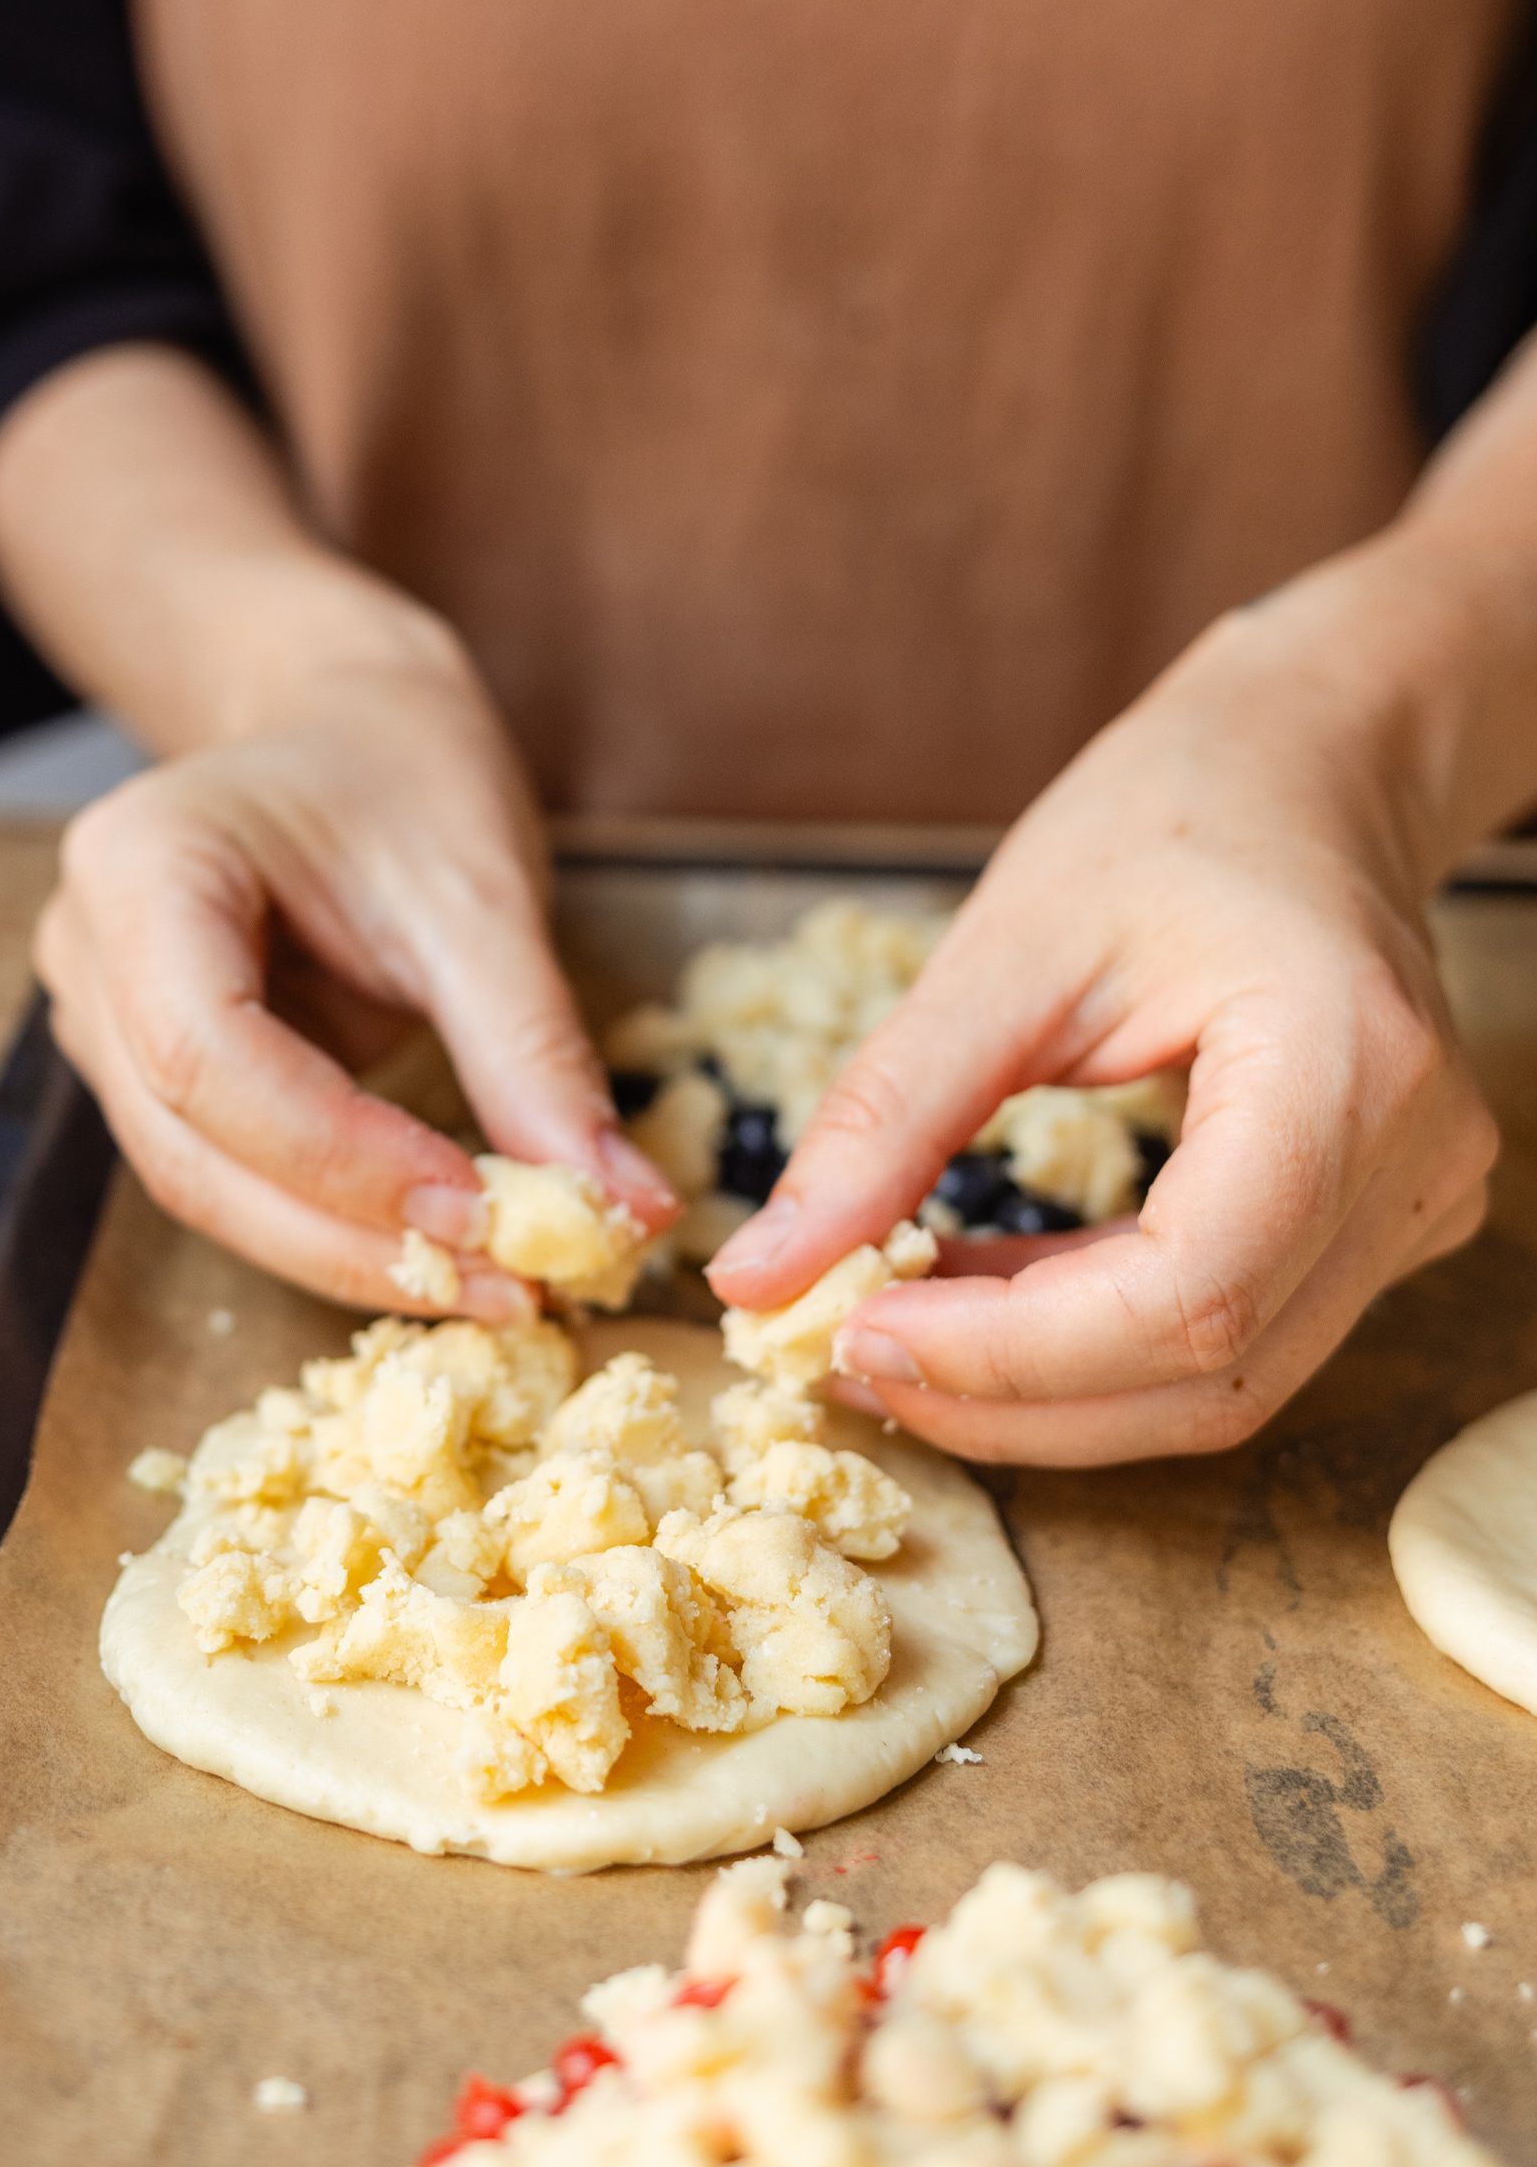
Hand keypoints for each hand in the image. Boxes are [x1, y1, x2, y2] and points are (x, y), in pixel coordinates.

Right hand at [34, 618, 674, 1318]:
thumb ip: (530, 1049)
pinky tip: (436, 1241)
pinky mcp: (147, 1070)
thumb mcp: (477, 892)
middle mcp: (87, 952)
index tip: (482, 1210)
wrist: (337, 720)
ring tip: (491, 1277)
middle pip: (191, 1150)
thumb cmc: (397, 767)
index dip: (337, 1156)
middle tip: (511, 1283)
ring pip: (201, 1186)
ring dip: (344, 1252)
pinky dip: (332, 1223)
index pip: (207, 1053)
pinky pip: (229, 1175)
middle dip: (350, 1237)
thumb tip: (617, 1206)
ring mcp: (99, 1020)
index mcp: (139, 867)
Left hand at [706, 587, 1499, 1462]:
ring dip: (1039, 1389)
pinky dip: (1083, 1346)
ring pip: (1222, 1384)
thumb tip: (756, 1275)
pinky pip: (1227, 1337)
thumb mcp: (1001, 952)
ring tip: (890, 1323)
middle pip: (1212, 1370)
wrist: (1302, 770)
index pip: (1191, 1293)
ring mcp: (1408, 1206)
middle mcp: (1410, 1161)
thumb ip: (883, 1121)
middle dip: (1009, 1396)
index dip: (1014, 1355)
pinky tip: (969, 1297)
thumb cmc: (1167, 821)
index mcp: (1342, 1066)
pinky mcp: (1369, 1230)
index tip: (852, 1333)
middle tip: (842, 1354)